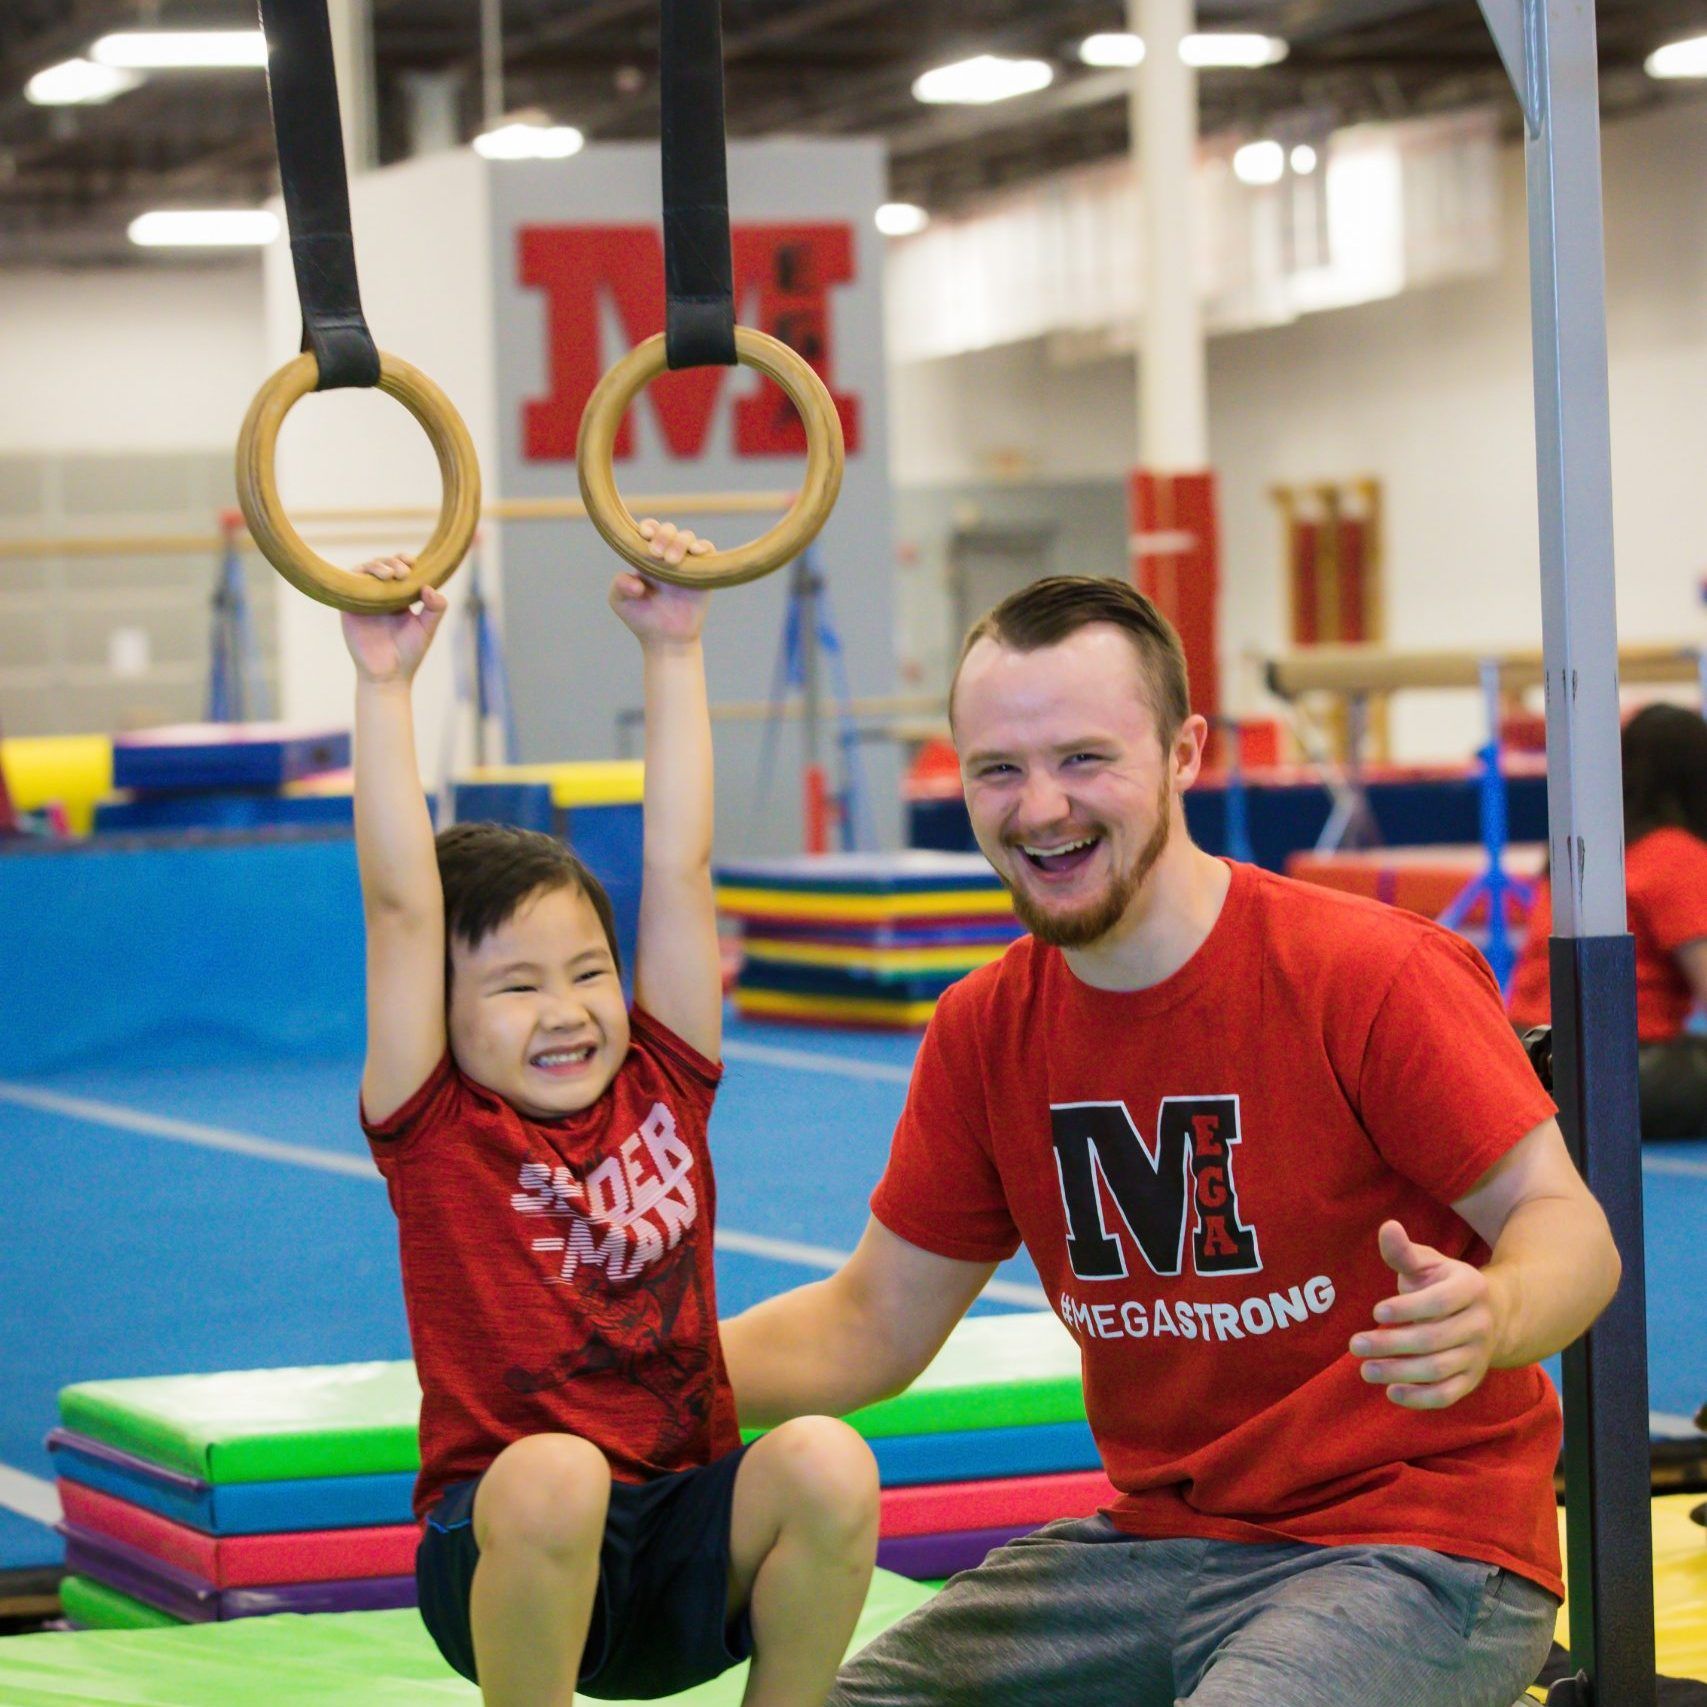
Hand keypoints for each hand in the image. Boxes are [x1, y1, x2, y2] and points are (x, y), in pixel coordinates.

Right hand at [339, 555, 447, 684]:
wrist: (388, 675)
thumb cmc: (409, 653)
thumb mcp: (427, 628)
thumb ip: (436, 608)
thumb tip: (429, 587)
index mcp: (400, 596)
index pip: (400, 569)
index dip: (404, 560)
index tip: (412, 562)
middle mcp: (380, 595)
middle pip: (382, 565)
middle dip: (392, 562)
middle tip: (403, 573)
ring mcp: (364, 600)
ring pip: (364, 570)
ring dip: (376, 566)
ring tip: (390, 575)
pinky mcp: (349, 608)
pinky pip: (347, 585)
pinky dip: (355, 576)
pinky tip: (368, 578)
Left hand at [608, 522, 711, 645]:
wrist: (666, 641)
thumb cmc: (641, 619)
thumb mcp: (620, 602)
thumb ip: (620, 584)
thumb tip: (637, 581)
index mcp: (647, 556)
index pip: (650, 530)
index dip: (649, 527)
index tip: (646, 535)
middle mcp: (668, 555)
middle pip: (669, 529)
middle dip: (663, 535)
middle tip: (656, 554)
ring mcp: (687, 563)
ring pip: (687, 537)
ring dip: (680, 542)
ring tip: (671, 561)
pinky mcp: (704, 573)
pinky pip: (708, 551)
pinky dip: (703, 547)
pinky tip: (695, 552)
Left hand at [1349, 1220, 1507, 1409]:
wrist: (1489, 1315)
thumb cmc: (1443, 1284)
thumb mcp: (1426, 1263)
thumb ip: (1403, 1251)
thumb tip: (1387, 1227)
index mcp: (1470, 1288)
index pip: (1440, 1302)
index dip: (1408, 1309)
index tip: (1375, 1311)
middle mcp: (1480, 1324)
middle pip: (1434, 1339)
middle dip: (1391, 1344)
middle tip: (1355, 1345)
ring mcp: (1478, 1355)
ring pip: (1438, 1370)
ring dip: (1399, 1373)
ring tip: (1365, 1370)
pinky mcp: (1472, 1380)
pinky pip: (1448, 1395)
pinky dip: (1420, 1398)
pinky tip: (1391, 1392)